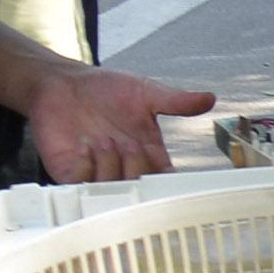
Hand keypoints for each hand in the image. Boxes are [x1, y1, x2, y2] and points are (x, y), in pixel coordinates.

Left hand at [28, 67, 212, 182]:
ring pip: (111, 190)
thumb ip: (176, 101)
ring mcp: (96, 172)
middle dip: (135, 168)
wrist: (63, 82)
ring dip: (110, 166)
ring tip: (102, 140)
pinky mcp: (70, 172)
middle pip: (138, 188)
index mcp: (146, 152)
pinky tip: (83, 148)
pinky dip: (85, 169)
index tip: (167, 175)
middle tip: (128, 144)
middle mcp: (123, 166)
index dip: (166, 182)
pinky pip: (81, 185)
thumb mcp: (144, 92)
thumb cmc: (104, 88)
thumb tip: (211, 99)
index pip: (163, 178)